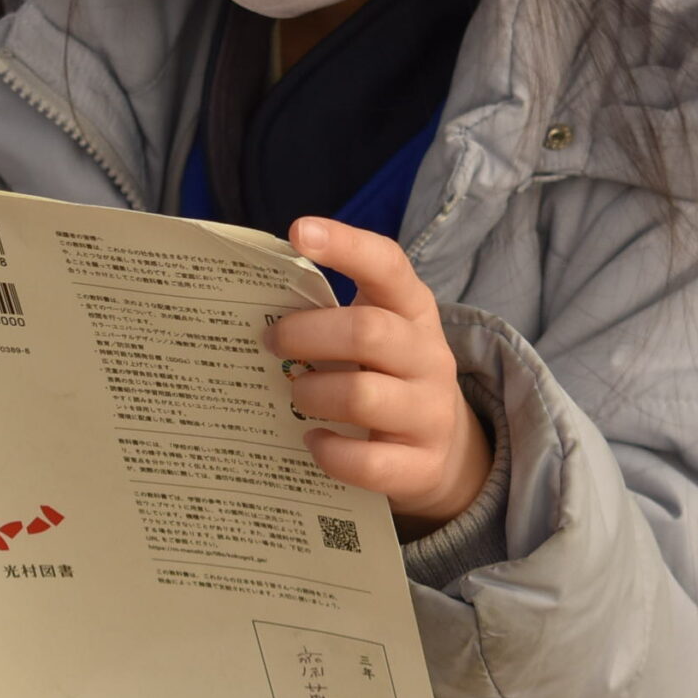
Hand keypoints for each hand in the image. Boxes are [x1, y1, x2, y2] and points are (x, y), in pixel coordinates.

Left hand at [268, 218, 490, 537]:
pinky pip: (367, 461)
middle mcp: (429, 356)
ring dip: (313, 394)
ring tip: (295, 396)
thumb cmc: (386, 377)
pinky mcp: (422, 465)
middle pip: (367, 331)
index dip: (345, 244)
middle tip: (271, 342)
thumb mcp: (375, 336)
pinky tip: (313, 441)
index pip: (387, 264)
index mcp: (413, 311)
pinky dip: (330, 451)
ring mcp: (430, 412)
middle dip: (306, 334)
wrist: (446, 450)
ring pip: (362, 395)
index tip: (299, 232)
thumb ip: (332, 315)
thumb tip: (252, 308)